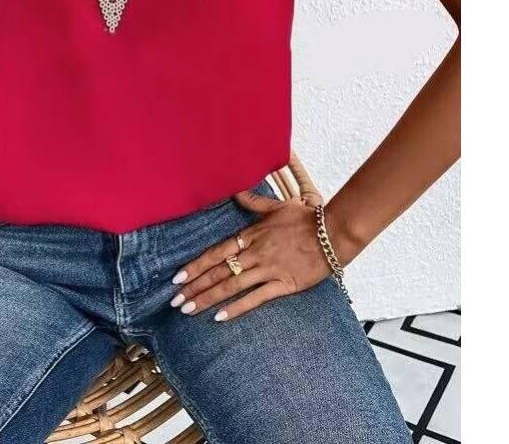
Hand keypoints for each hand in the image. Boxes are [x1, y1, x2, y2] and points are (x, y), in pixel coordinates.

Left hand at [169, 190, 332, 321]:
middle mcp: (255, 253)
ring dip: (208, 299)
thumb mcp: (276, 207)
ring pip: (231, 286)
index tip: (177, 277)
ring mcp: (268, 269)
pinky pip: (255, 298)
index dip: (196, 265)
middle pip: (218, 272)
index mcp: (250, 235)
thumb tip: (236, 191)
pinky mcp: (283, 284)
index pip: (216, 252)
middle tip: (175, 301)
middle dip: (195, 287)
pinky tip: (220, 317)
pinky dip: (236, 308)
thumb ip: (253, 202)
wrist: (333, 233)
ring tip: (189, 310)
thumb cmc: (305, 219)